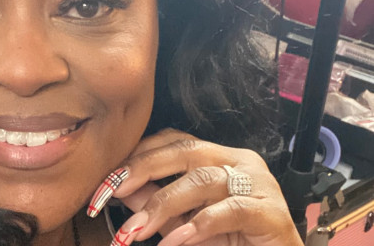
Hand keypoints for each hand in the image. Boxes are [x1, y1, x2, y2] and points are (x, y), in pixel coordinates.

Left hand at [86, 129, 302, 245]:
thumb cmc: (233, 243)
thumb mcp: (185, 222)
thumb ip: (157, 203)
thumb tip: (120, 188)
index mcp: (220, 157)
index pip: (173, 142)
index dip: (138, 156)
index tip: (106, 179)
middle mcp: (240, 161)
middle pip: (184, 152)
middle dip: (142, 170)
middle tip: (110, 192)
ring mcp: (259, 183)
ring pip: (202, 179)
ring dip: (163, 204)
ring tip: (136, 229)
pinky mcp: (272, 211)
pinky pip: (228, 210)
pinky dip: (198, 226)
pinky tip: (176, 240)